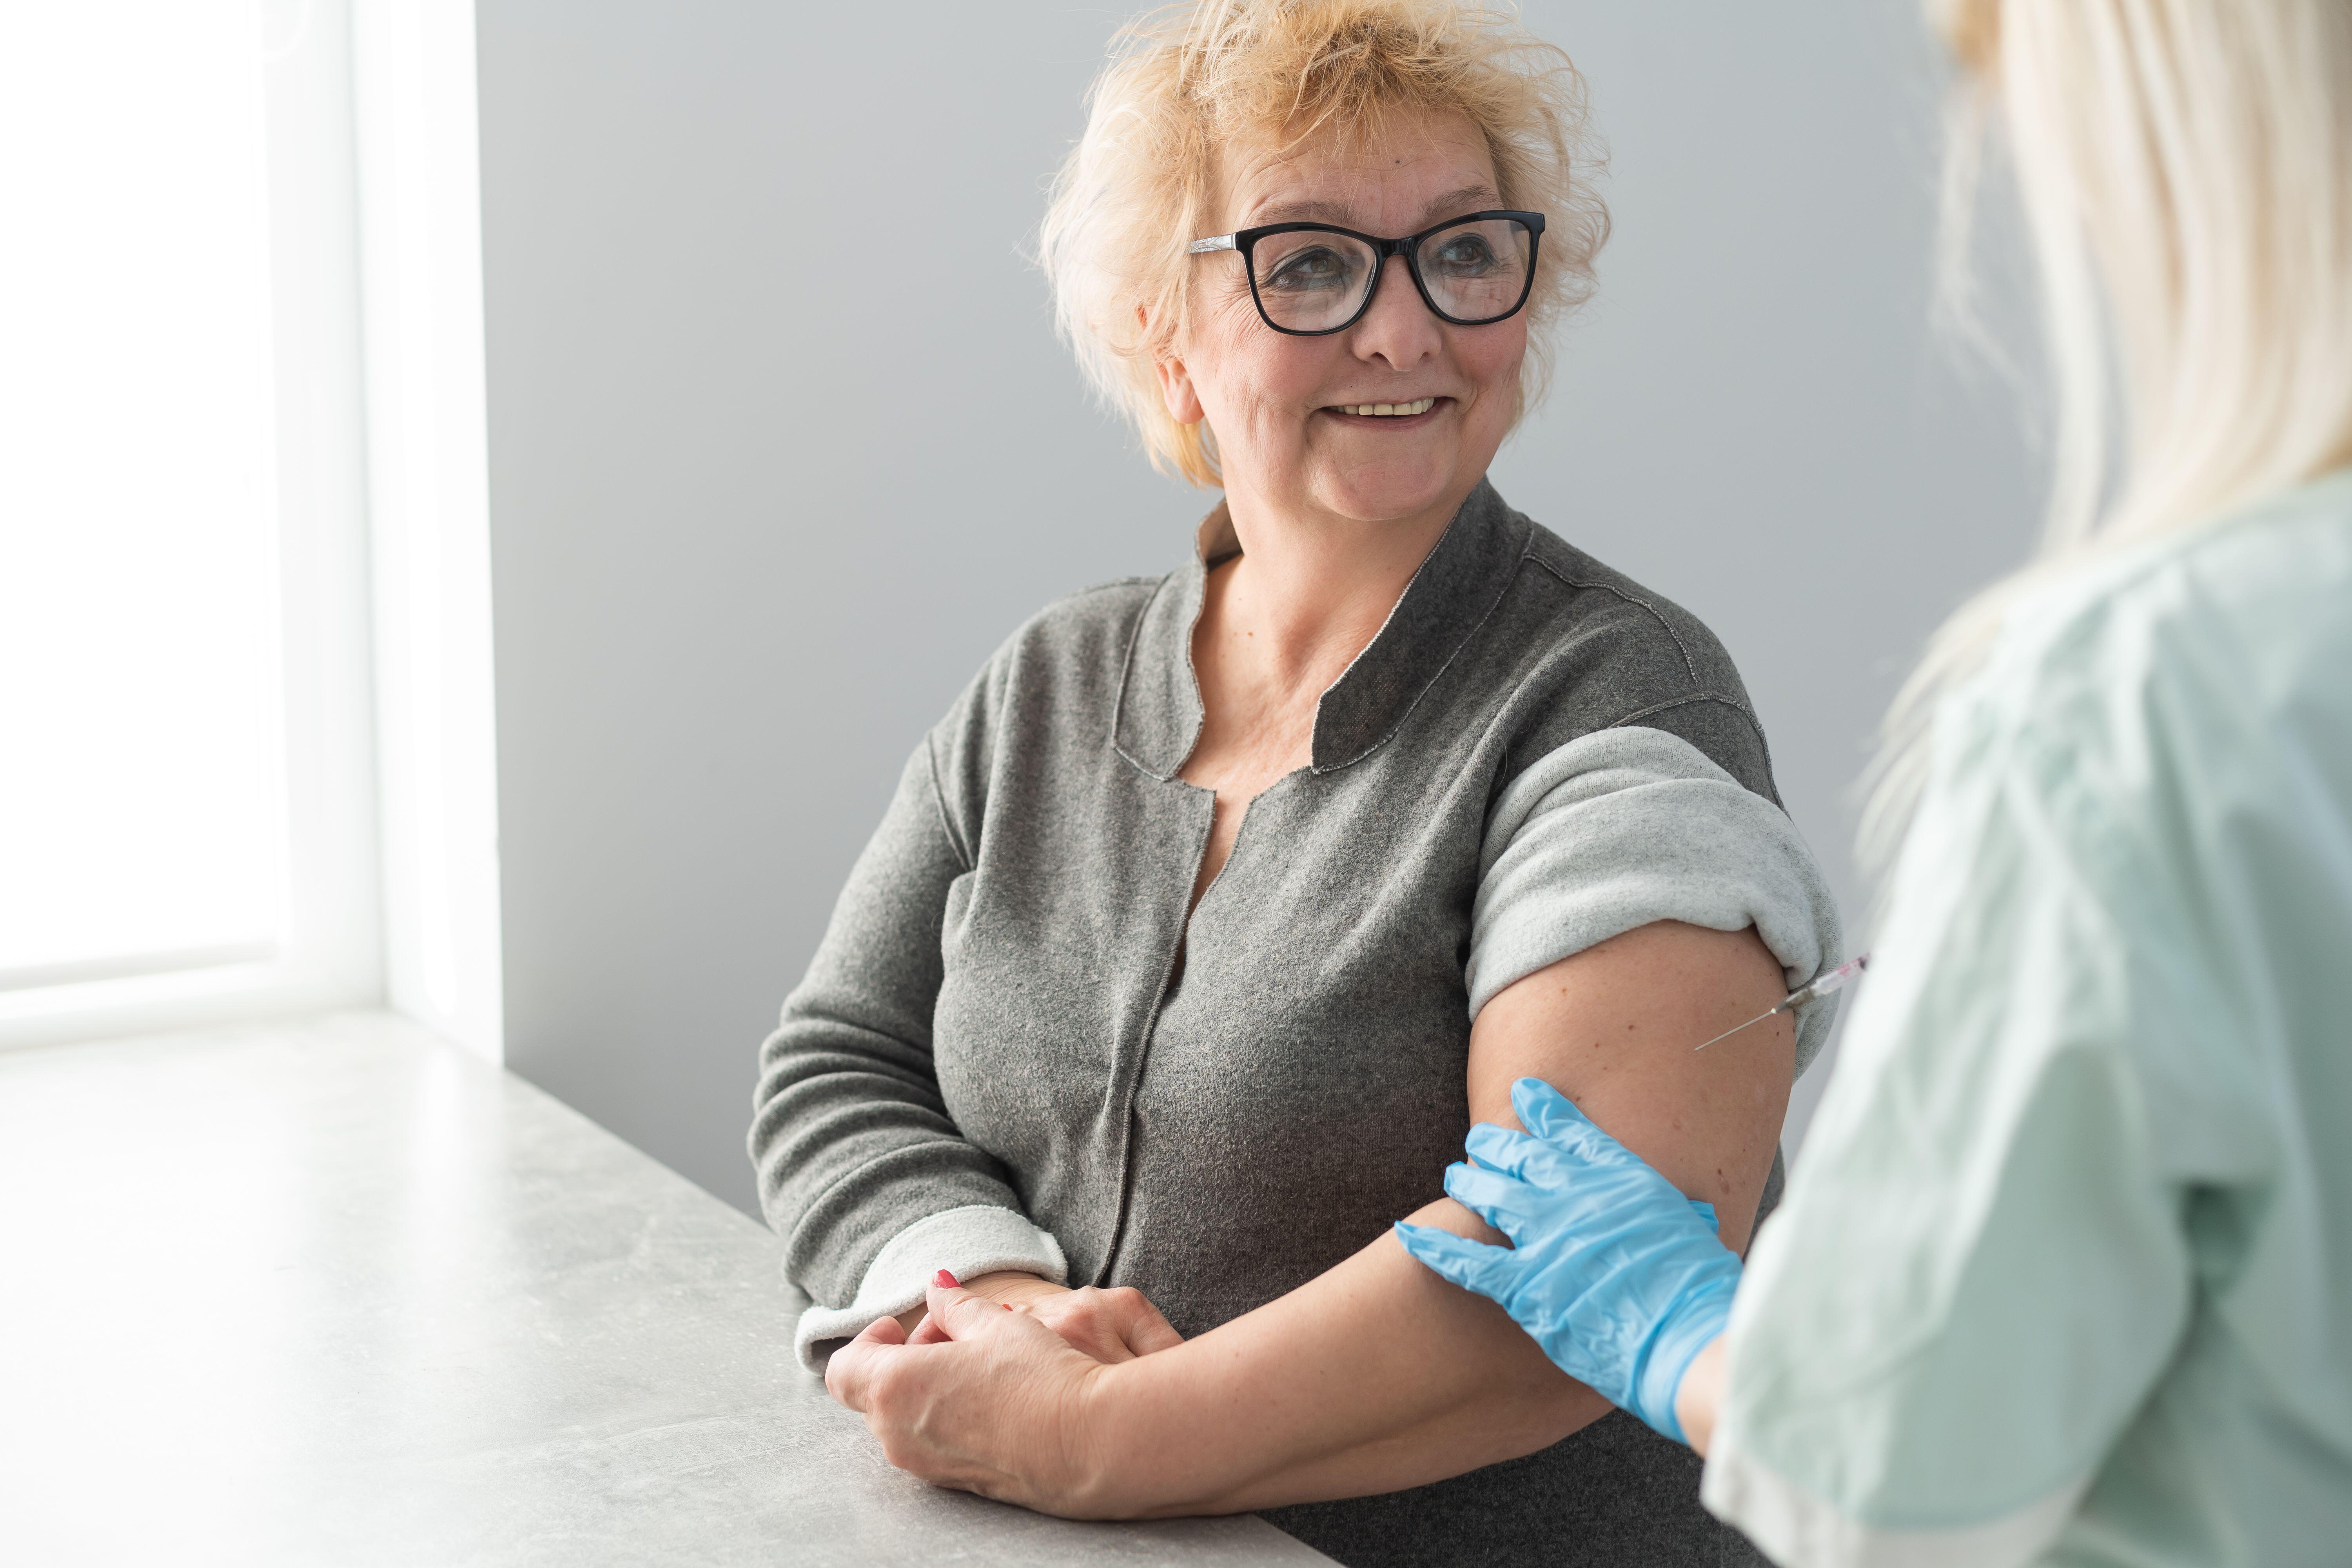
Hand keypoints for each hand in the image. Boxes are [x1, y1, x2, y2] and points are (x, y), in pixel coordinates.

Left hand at [829, 1273, 1137, 1515]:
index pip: (844, 1369)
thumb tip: (937, 1286)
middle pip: (876, 1392)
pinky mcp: (956, 1482)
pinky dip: (946, 1415)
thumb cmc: (1040, 1377)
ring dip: (927, 1385)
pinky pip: (931, 1443)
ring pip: (904, 1419)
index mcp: (895, 1389)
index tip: (899, 1325)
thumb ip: (956, 1305)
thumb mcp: (997, 1323)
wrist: (1089, 1444)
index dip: (866, 1341)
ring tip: (980, 1361)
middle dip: (906, 1356)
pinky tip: (993, 1395)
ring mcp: (926, 1465)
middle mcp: (899, 1435)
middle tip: (952, 1333)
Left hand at [1394, 1076, 1739, 1443]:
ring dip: (1468, 1181)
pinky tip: (1407, 1233)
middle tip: (1479, 1137)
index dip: (1547, 1111)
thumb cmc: (1706, 1295)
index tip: (1527, 1092)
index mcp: (1626, 1181)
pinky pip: (1466, 1261)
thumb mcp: (1700, 1236)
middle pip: (1525, 1157)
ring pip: (1491, 1196)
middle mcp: (1580, 1199)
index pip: (1577, 1134)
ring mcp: (1548, 1239)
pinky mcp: (1526, 1286)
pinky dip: (1433, 1247)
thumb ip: (1684, 1216)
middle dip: (1498, 1142)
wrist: (1691, 1341)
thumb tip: (1695, 1213)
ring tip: (1454, 1173)